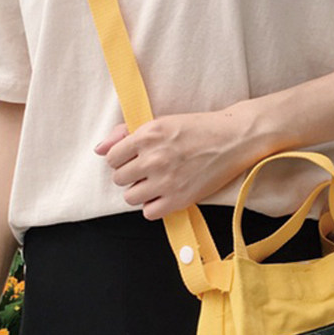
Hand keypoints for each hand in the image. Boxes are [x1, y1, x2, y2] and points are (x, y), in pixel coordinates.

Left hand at [94, 110, 259, 219]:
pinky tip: (164, 194)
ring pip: (130, 197)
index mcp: (147, 135)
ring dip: (140, 191)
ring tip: (155, 183)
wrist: (233, 139)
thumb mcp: (161, 122)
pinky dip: (154, 206)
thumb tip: (100, 149)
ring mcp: (166, 181)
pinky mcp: (179, 199)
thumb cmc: (199, 128)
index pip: (112, 157)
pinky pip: (149, 212)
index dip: (122, 159)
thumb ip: (126, 133)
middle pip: (119, 179)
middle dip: (130, 175)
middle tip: (148, 170)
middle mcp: (153, 158)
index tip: (134, 158)